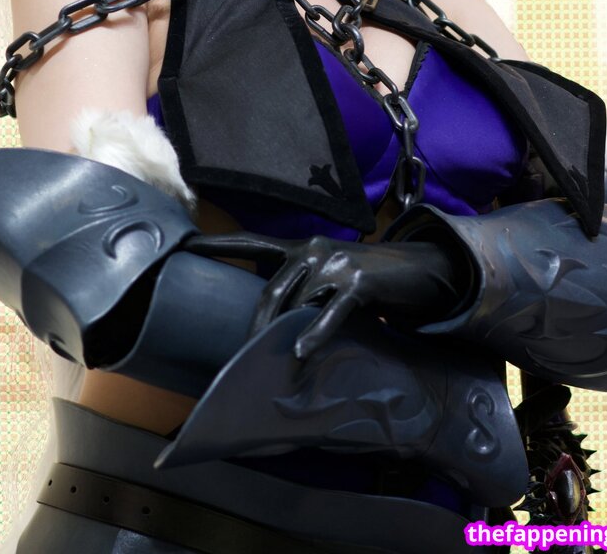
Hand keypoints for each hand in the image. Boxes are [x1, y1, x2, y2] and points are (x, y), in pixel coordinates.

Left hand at [184, 231, 470, 359]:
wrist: (420, 271)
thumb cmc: (370, 280)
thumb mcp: (333, 279)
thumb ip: (305, 292)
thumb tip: (276, 328)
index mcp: (303, 248)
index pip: (253, 242)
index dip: (218, 245)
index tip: (185, 245)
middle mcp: (314, 249)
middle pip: (272, 288)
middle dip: (255, 325)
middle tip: (239, 358)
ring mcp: (337, 262)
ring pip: (297, 302)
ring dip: (282, 335)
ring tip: (268, 364)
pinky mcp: (360, 281)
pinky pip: (330, 312)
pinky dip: (314, 334)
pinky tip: (301, 353)